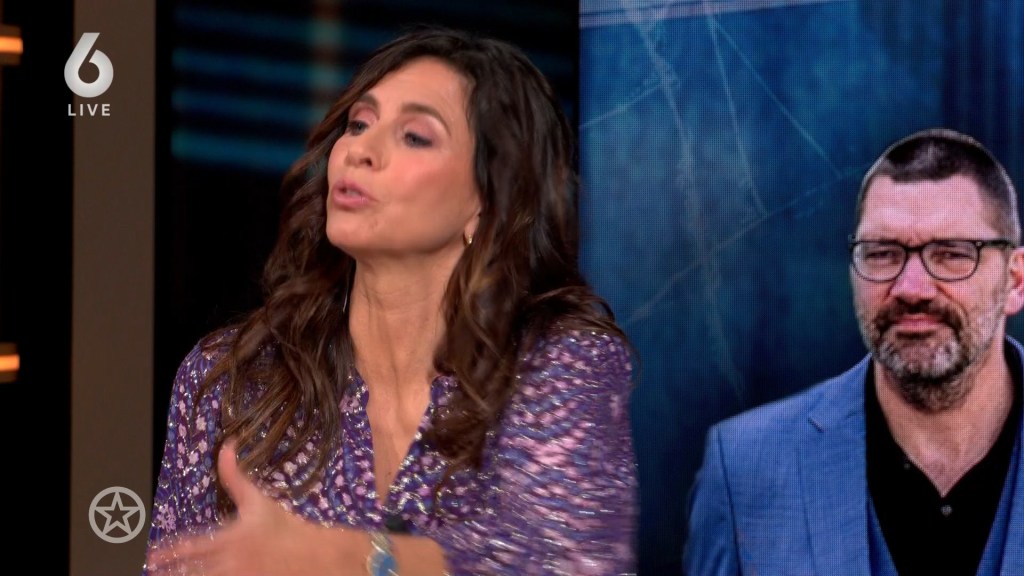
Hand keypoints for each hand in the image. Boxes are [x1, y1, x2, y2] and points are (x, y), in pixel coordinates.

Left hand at [146, 439, 356, 574]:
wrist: (310, 555)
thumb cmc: (283, 526)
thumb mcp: (257, 499)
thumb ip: (235, 476)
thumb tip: (227, 447)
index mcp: (229, 538)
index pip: (191, 547)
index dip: (169, 552)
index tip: (151, 555)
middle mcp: (229, 562)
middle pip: (192, 570)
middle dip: (170, 571)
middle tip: (151, 570)